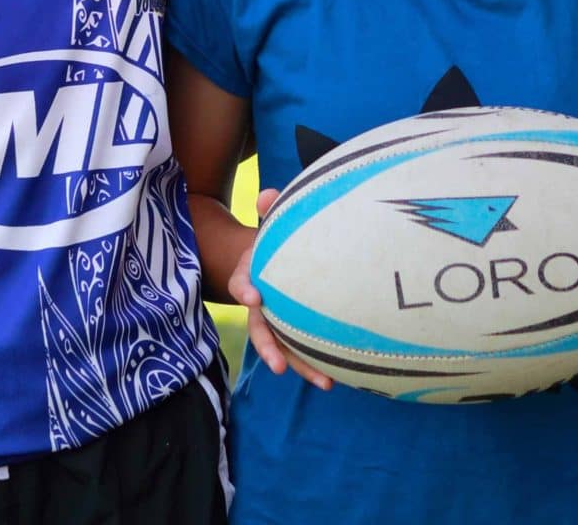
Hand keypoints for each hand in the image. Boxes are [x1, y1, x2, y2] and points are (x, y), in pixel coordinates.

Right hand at [229, 188, 334, 390]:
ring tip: (325, 382)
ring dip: (300, 366)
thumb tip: (268, 194)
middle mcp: (260, 304)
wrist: (274, 255)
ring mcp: (276, 320)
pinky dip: (314, 364)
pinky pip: (301, 349)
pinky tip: (336, 378)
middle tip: (278, 366)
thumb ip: (270, 208)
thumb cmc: (275, 238)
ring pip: (283, 348)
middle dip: (269, 348)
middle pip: (259, 329)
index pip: (241, 283)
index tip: (253, 297)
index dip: (243, 289)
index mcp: (250, 275)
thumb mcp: (272, 222)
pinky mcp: (292, 330)